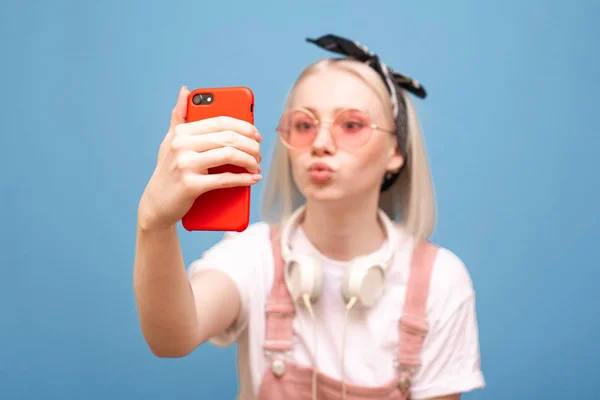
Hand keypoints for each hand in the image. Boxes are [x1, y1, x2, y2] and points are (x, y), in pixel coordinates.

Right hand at [138, 86, 262, 230]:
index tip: (257, 135)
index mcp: (181, 132)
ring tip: (256, 166)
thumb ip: (179, 115)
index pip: (221, 122)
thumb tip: (185, 90)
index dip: (244, 126)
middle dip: (251, 145)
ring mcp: (185, 165)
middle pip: (229, 138)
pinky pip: (225, 179)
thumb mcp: (169, 141)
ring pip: (229, 155)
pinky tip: (254, 178)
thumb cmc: (167, 170)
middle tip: (259, 154)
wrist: (156, 205)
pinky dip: (244, 179)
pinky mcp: (191, 185)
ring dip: (250, 161)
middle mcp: (181, 145)